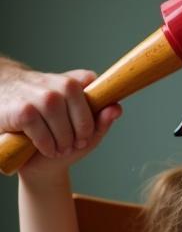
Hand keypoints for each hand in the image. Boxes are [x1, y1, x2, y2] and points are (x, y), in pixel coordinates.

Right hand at [0, 63, 121, 180]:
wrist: (14, 127)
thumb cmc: (52, 125)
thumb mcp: (79, 122)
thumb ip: (99, 116)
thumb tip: (117, 108)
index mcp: (74, 83)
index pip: (96, 101)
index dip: (91, 124)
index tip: (84, 135)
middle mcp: (58, 84)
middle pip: (82, 117)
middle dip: (79, 136)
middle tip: (72, 145)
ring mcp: (40, 95)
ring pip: (62, 125)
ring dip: (62, 143)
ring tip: (58, 148)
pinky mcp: (23, 110)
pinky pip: (42, 132)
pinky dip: (46, 145)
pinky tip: (45, 148)